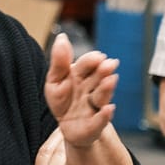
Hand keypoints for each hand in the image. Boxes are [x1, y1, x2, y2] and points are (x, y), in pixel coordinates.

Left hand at [43, 32, 118, 147]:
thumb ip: (59, 61)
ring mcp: (95, 107)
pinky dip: (105, 115)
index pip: (87, 65)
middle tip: (110, 64)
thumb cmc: (63, 102)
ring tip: (110, 80)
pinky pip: (100, 120)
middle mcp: (91, 89)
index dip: (91, 60)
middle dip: (103, 71)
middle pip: (98, 78)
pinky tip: (108, 109)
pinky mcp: (95, 124)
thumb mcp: (54, 81)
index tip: (98, 56)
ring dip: (106, 88)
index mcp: (80, 76)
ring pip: (101, 96)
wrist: (71, 128)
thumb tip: (62, 36)